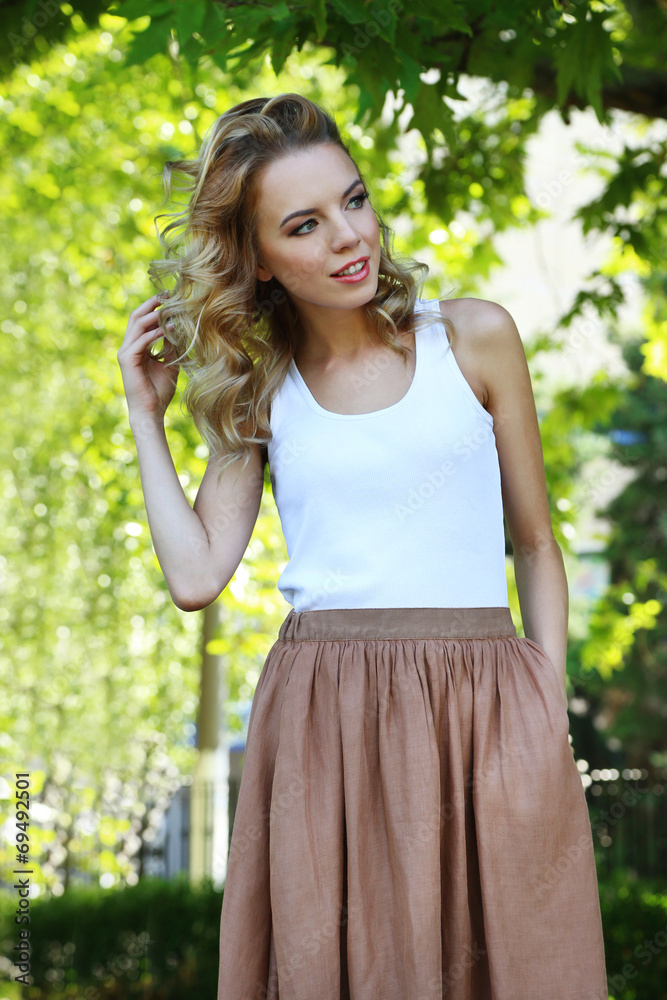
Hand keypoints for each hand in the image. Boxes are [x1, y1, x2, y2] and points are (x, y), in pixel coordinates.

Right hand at [117, 294, 179, 420]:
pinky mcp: (127, 360)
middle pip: (136, 316)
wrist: (150, 411)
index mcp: (136, 346)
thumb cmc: (159, 391)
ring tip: (170, 308)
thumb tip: (181, 328)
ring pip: (136, 325)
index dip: (154, 307)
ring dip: (154, 315)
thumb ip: (172, 346)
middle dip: (152, 304)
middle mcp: (128, 346)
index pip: (142, 320)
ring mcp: (125, 352)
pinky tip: (167, 329)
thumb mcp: (170, 363)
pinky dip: (154, 333)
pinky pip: (140, 341)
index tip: (170, 297)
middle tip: (169, 294)